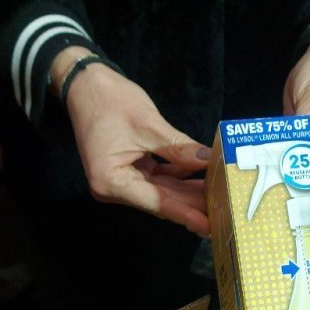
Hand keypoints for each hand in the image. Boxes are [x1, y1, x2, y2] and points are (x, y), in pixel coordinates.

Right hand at [53, 49, 210, 235]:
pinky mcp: (129, 171)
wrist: (85, 83)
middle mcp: (113, 188)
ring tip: (219, 195)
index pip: (156, 202)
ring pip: (162, 191)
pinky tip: (201, 179)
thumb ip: (179, 148)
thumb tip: (208, 160)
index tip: (208, 226)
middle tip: (224, 211)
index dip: (185, 213)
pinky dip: (178, 177)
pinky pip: (157, 179)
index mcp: (111, 182)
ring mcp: (121, 181)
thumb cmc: (110, 100)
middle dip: (192, 204)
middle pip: (160, 200)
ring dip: (188, 192)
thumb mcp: (149, 125)